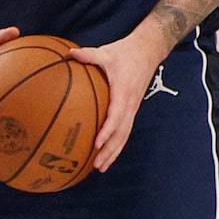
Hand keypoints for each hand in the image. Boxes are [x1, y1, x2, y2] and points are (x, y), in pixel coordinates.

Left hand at [67, 29, 170, 175]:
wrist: (148, 51)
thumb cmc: (125, 52)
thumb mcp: (107, 52)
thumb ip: (89, 55)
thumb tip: (70, 53)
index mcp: (123, 92)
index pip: (116, 115)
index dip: (107, 130)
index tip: (97, 143)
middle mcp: (130, 104)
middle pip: (121, 133)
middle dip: (110, 150)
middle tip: (97, 165)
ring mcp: (132, 108)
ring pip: (124, 135)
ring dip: (114, 152)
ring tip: (100, 167)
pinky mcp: (132, 109)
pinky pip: (125, 130)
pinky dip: (117, 144)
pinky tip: (106, 154)